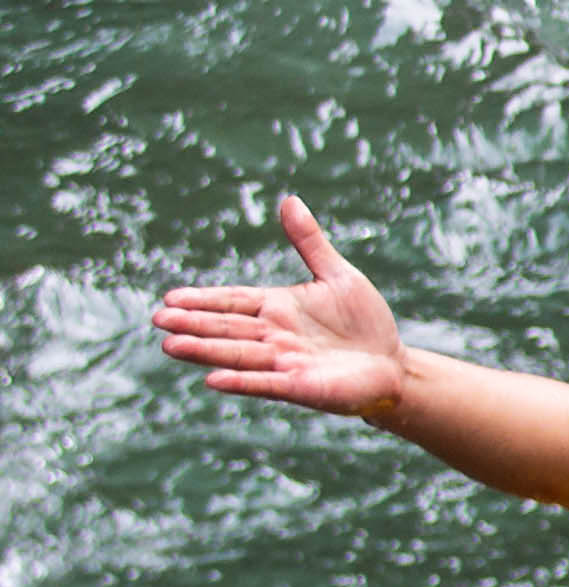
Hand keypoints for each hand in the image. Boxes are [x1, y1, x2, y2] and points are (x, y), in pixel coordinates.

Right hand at [152, 197, 415, 422]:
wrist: (392, 363)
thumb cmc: (363, 321)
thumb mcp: (337, 275)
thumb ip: (309, 242)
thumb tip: (289, 199)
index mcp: (277, 308)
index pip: (233, 301)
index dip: (204, 300)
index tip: (170, 298)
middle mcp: (273, 336)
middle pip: (227, 327)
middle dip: (194, 324)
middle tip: (159, 319)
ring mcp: (284, 362)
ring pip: (238, 354)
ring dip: (205, 351)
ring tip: (171, 345)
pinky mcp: (301, 386)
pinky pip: (266, 383)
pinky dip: (242, 381)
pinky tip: (213, 380)